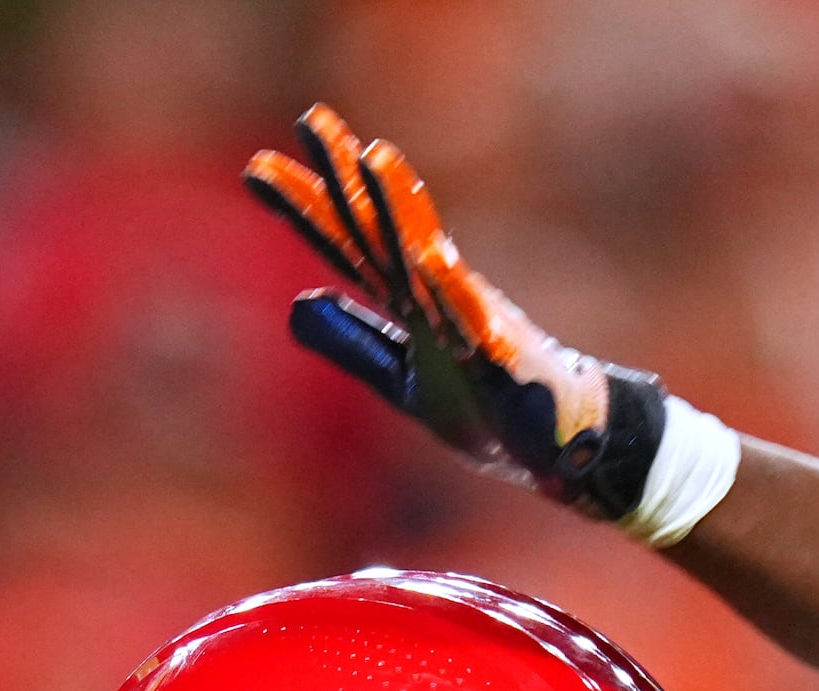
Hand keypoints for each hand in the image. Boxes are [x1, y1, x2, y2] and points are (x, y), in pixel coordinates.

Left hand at [244, 103, 670, 517]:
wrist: (561, 445)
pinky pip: (477, 317)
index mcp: (408, 301)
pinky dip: (454, 286)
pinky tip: (433, 255)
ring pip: (427, 254)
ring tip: (372, 156)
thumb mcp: (402, 381)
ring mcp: (470, 317)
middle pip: (379, 229)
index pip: (348, 243)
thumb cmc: (488, 409)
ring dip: (399, 206)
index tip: (257, 169)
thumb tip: (297, 303)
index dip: (304, 206)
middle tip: (310, 118)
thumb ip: (355, 343)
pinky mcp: (504, 352)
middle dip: (345, 176)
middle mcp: (436, 294)